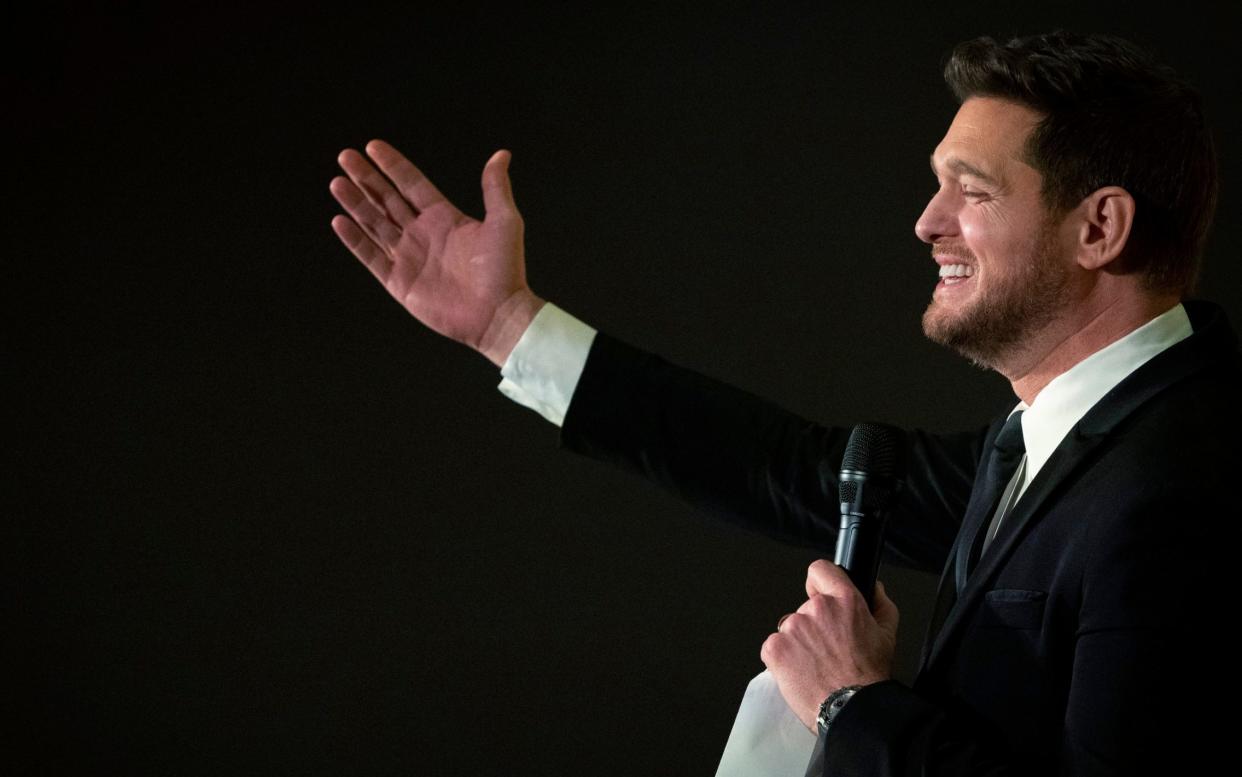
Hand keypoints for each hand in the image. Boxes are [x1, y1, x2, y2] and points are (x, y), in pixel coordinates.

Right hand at [329, 140, 544, 365]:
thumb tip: (502, 154)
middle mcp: (423, 234)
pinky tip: (339, 221)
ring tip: (337, 182)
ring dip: (355, 203)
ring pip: (374, 224)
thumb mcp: (504, 221)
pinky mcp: (400, 283)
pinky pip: (371, 257)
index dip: (393, 166)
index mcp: (444, 217)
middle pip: (387, 200)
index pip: (411, 184)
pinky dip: (355, 240)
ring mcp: (409, 258)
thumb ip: (495, 187)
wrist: (498, 314)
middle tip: (346, 156)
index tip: (372, 146)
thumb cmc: (505, 270)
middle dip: (366, 179)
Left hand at [760, 560, 899, 731]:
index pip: (820, 570)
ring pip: (790, 629)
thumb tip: (875, 588)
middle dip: (813, 625)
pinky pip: (774, 646)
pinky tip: (801, 671)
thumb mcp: (887, 635)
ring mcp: (793, 627)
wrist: (851, 708)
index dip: (819, 582)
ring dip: (798, 643)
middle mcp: (816, 609)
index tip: (817, 592)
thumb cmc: (868, 676)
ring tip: (816, 665)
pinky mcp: (775, 647)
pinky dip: (783, 658)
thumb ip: (880, 604)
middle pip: (805, 608)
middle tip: (827, 649)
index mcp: (844, 601)